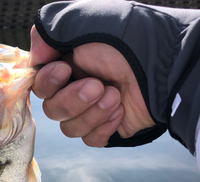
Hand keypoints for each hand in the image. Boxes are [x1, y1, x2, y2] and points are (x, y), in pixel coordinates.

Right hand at [29, 26, 154, 147]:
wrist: (164, 68)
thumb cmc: (127, 41)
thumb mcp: (82, 23)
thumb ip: (47, 34)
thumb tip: (34, 57)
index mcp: (67, 64)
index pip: (40, 84)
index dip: (48, 82)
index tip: (65, 70)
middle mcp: (75, 88)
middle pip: (52, 110)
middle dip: (73, 100)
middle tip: (98, 85)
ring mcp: (92, 111)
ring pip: (69, 128)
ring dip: (92, 112)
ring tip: (115, 96)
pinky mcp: (108, 129)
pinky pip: (90, 140)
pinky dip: (103, 127)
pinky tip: (120, 111)